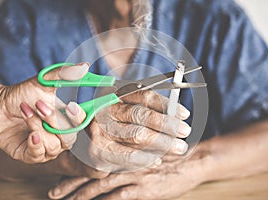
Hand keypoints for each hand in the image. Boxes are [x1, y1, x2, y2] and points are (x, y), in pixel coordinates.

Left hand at [0, 63, 88, 163]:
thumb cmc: (23, 94)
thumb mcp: (44, 82)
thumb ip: (64, 74)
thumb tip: (84, 66)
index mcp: (67, 121)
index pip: (81, 124)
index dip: (78, 117)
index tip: (71, 106)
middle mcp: (60, 137)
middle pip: (69, 138)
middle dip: (54, 121)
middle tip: (39, 105)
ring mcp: (46, 148)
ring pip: (53, 146)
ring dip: (38, 126)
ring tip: (24, 110)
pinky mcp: (29, 155)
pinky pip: (38, 155)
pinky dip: (35, 144)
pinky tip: (30, 133)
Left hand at [48, 143, 211, 199]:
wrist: (192, 162)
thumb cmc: (168, 154)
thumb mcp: (147, 147)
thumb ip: (128, 151)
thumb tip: (108, 158)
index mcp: (124, 148)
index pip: (95, 157)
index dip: (76, 166)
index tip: (60, 174)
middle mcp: (125, 160)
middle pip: (93, 172)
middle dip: (72, 184)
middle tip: (53, 193)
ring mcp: (134, 174)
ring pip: (102, 185)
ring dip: (82, 195)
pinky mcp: (145, 188)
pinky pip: (120, 196)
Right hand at [76, 90, 191, 171]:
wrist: (82, 147)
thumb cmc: (109, 127)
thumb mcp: (124, 112)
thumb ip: (146, 109)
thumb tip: (176, 114)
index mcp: (113, 95)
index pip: (142, 95)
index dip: (165, 105)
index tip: (184, 113)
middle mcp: (104, 110)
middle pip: (141, 115)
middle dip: (167, 125)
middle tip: (185, 132)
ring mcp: (99, 131)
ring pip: (138, 136)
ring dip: (163, 143)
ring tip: (179, 147)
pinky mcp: (98, 152)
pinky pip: (129, 157)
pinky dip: (147, 159)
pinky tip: (158, 160)